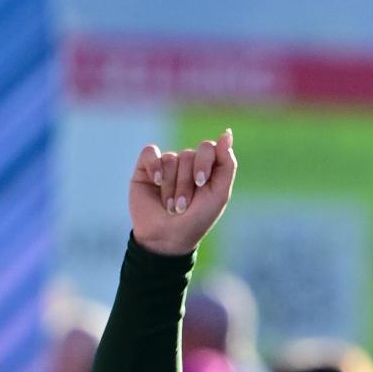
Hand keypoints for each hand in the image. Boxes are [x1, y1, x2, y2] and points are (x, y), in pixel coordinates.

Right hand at [130, 133, 235, 256]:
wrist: (166, 238)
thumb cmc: (197, 219)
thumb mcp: (219, 194)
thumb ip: (227, 164)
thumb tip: (227, 133)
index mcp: (207, 168)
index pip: (208, 148)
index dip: (204, 163)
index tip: (201, 183)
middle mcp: (187, 164)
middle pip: (188, 155)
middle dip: (186, 183)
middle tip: (183, 206)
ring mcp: (166, 165)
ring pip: (170, 159)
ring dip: (171, 186)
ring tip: (170, 206)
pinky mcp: (145, 168)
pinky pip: (150, 153)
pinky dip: (154, 166)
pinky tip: (156, 181)